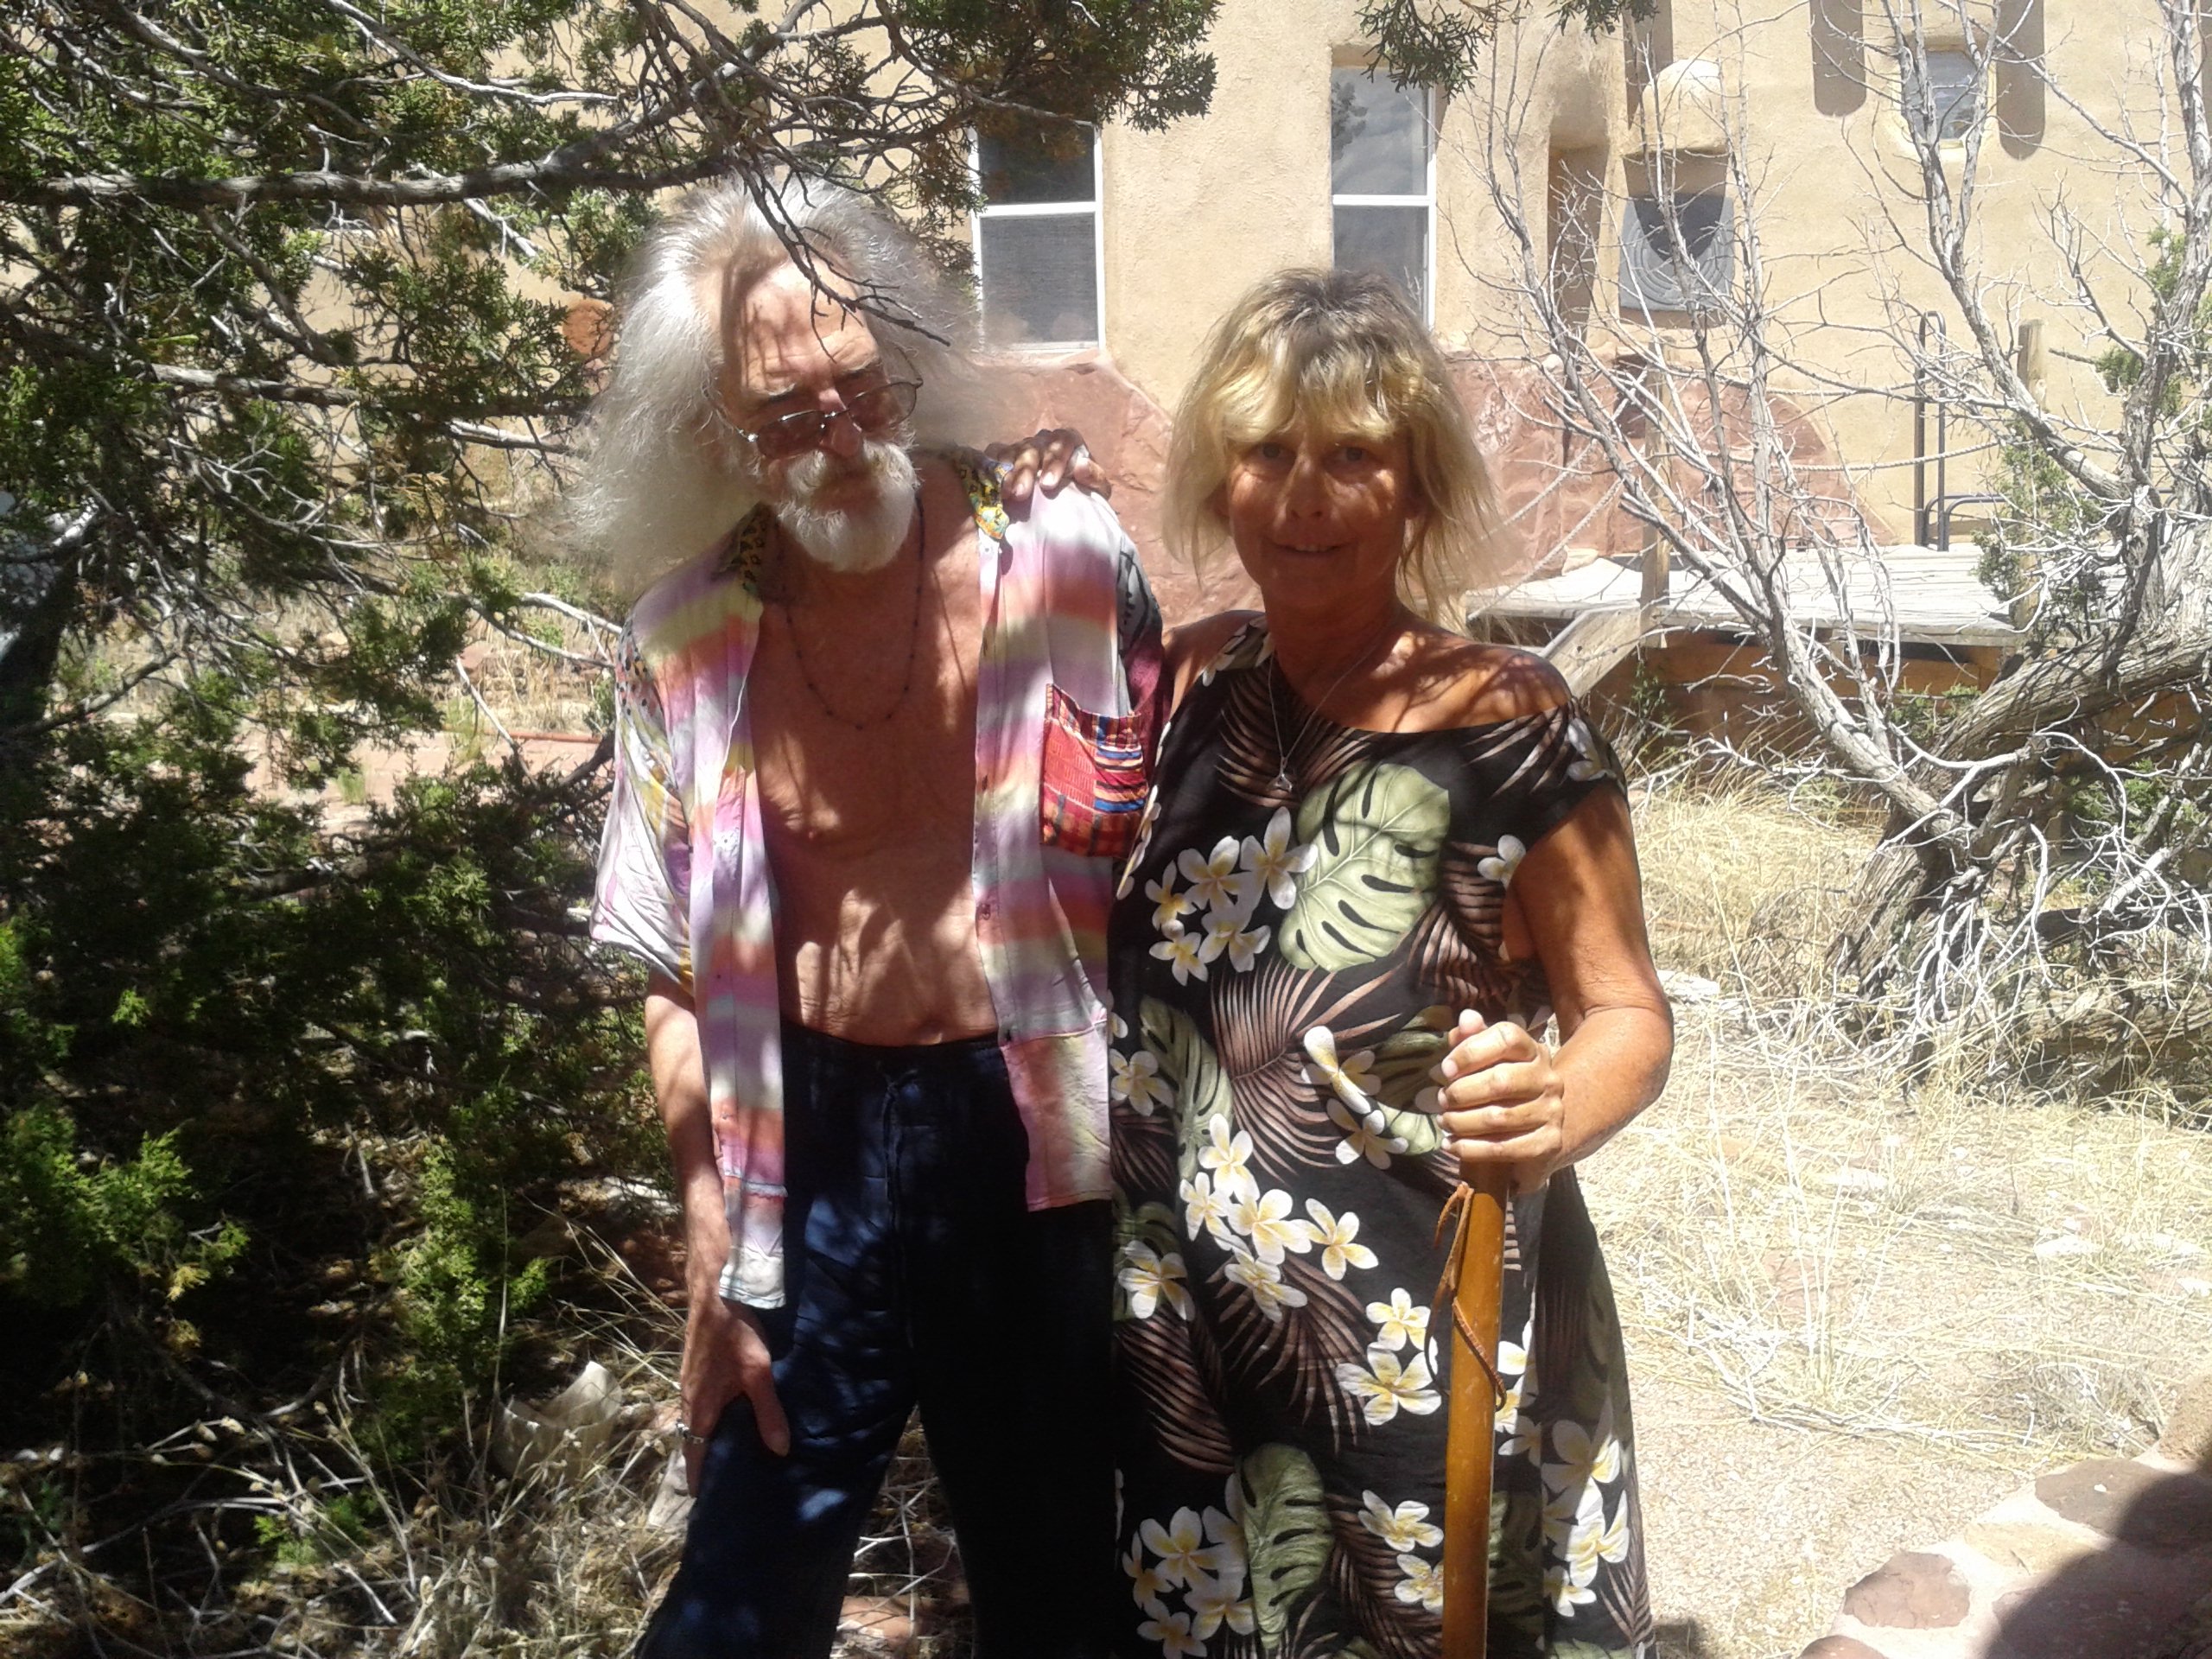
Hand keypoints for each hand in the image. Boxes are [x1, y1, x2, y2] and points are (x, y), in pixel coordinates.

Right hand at [677, 1292, 787, 1490]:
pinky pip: (700, 1401)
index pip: (694, 1453)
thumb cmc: (734, 1333)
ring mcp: (691, 1381)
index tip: (701, 1500)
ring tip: (728, 1451)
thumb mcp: (757, 1373)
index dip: (697, 1477)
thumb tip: (780, 1450)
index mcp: (700, 1407)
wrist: (716, 1291)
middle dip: (704, 1460)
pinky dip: (711, 1416)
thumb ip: (768, 1412)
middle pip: (693, 1438)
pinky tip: (729, 1413)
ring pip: (697, 1419)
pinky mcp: (697, 1367)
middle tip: (721, 1481)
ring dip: (707, 1436)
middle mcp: (689, 1398)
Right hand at [986, 426, 1109, 515]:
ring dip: (1009, 474)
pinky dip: (992, 465)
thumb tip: (1080, 467)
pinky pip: (995, 454)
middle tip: (1021, 494)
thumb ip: (1094, 477)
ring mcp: (1023, 446)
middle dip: (1026, 471)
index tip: (1048, 485)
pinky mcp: (1006, 454)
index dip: (1054, 461)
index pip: (1062, 442)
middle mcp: (1044, 440)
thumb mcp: (1098, 489)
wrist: (1067, 501)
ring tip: (1006, 493)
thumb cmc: (1084, 491)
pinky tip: (989, 479)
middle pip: (1033, 449)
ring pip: (1013, 452)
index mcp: (1068, 441)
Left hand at [1429, 1010, 1564, 1194]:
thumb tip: (1467, 1018)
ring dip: (1461, 1122)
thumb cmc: (1499, 1090)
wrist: (1533, 1132)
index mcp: (1532, 1051)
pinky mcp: (1548, 1143)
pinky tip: (1453, 1144)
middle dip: (1460, 1093)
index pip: (1507, 1037)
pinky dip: (1470, 1148)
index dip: (1471, 1051)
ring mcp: (1552, 1111)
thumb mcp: (1483, 1062)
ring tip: (1444, 1122)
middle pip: (1500, 1080)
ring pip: (1497, 1117)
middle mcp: (1548, 1078)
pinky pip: (1502, 1148)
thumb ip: (1471, 1039)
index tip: (1445, 1068)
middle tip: (1440, 1100)